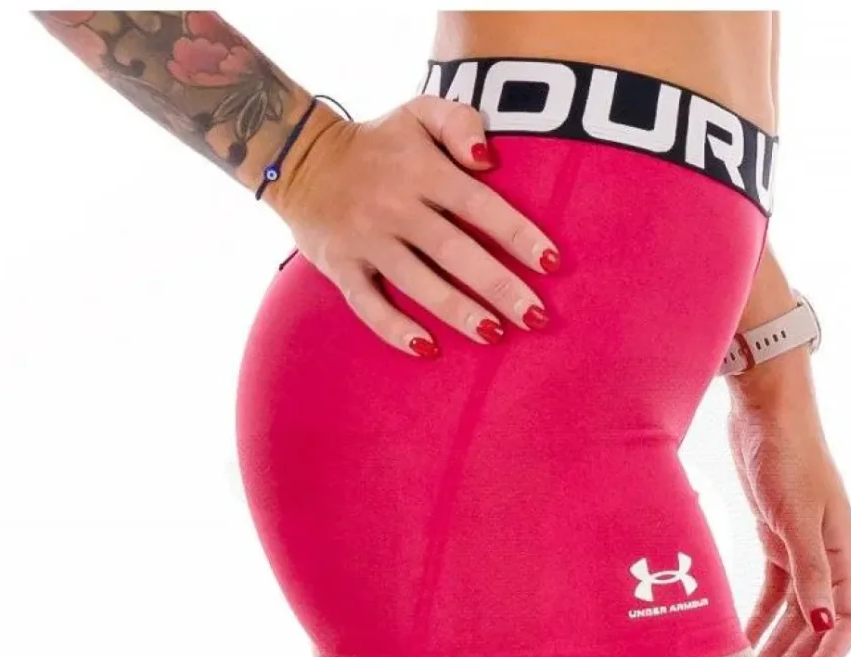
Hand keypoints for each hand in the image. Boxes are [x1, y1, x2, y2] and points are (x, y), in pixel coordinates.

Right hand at [272, 96, 558, 356]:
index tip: (551, 262)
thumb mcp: (418, 113)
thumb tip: (489, 158)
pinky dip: (395, 329)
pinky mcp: (341, 268)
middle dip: (497, 285)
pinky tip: (428, 348)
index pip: (478, 203)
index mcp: (421, 170)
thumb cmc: (379, 143)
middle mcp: (395, 206)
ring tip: (494, 335)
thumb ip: (459, 122)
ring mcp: (366, 240)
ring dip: (457, 311)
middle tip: (534, 316)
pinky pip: (368, 305)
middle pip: (454, 251)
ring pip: (417, 282)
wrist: (299, 157)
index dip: (516, 233)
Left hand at [729, 366, 850, 656]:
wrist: (765, 408)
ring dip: (775, 647)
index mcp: (847, 552)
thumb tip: (821, 627)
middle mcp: (830, 556)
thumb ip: (809, 574)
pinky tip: (742, 644)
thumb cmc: (788, 454)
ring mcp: (803, 550)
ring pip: (793, 615)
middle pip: (817, 625)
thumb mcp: (798, 517)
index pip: (849, 619)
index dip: (831, 656)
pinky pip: (771, 594)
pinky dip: (757, 620)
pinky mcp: (777, 541)